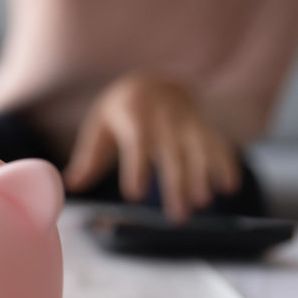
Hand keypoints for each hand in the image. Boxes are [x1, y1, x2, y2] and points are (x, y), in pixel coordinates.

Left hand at [63, 74, 240, 221]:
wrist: (154, 81)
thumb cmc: (121, 111)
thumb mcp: (100, 126)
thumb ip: (88, 158)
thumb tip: (70, 185)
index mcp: (135, 116)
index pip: (137, 144)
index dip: (137, 168)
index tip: (135, 195)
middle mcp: (164, 119)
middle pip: (171, 154)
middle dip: (176, 185)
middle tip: (177, 216)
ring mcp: (187, 123)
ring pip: (198, 150)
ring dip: (202, 176)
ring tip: (202, 203)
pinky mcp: (203, 129)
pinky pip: (218, 144)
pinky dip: (225, 163)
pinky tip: (227, 187)